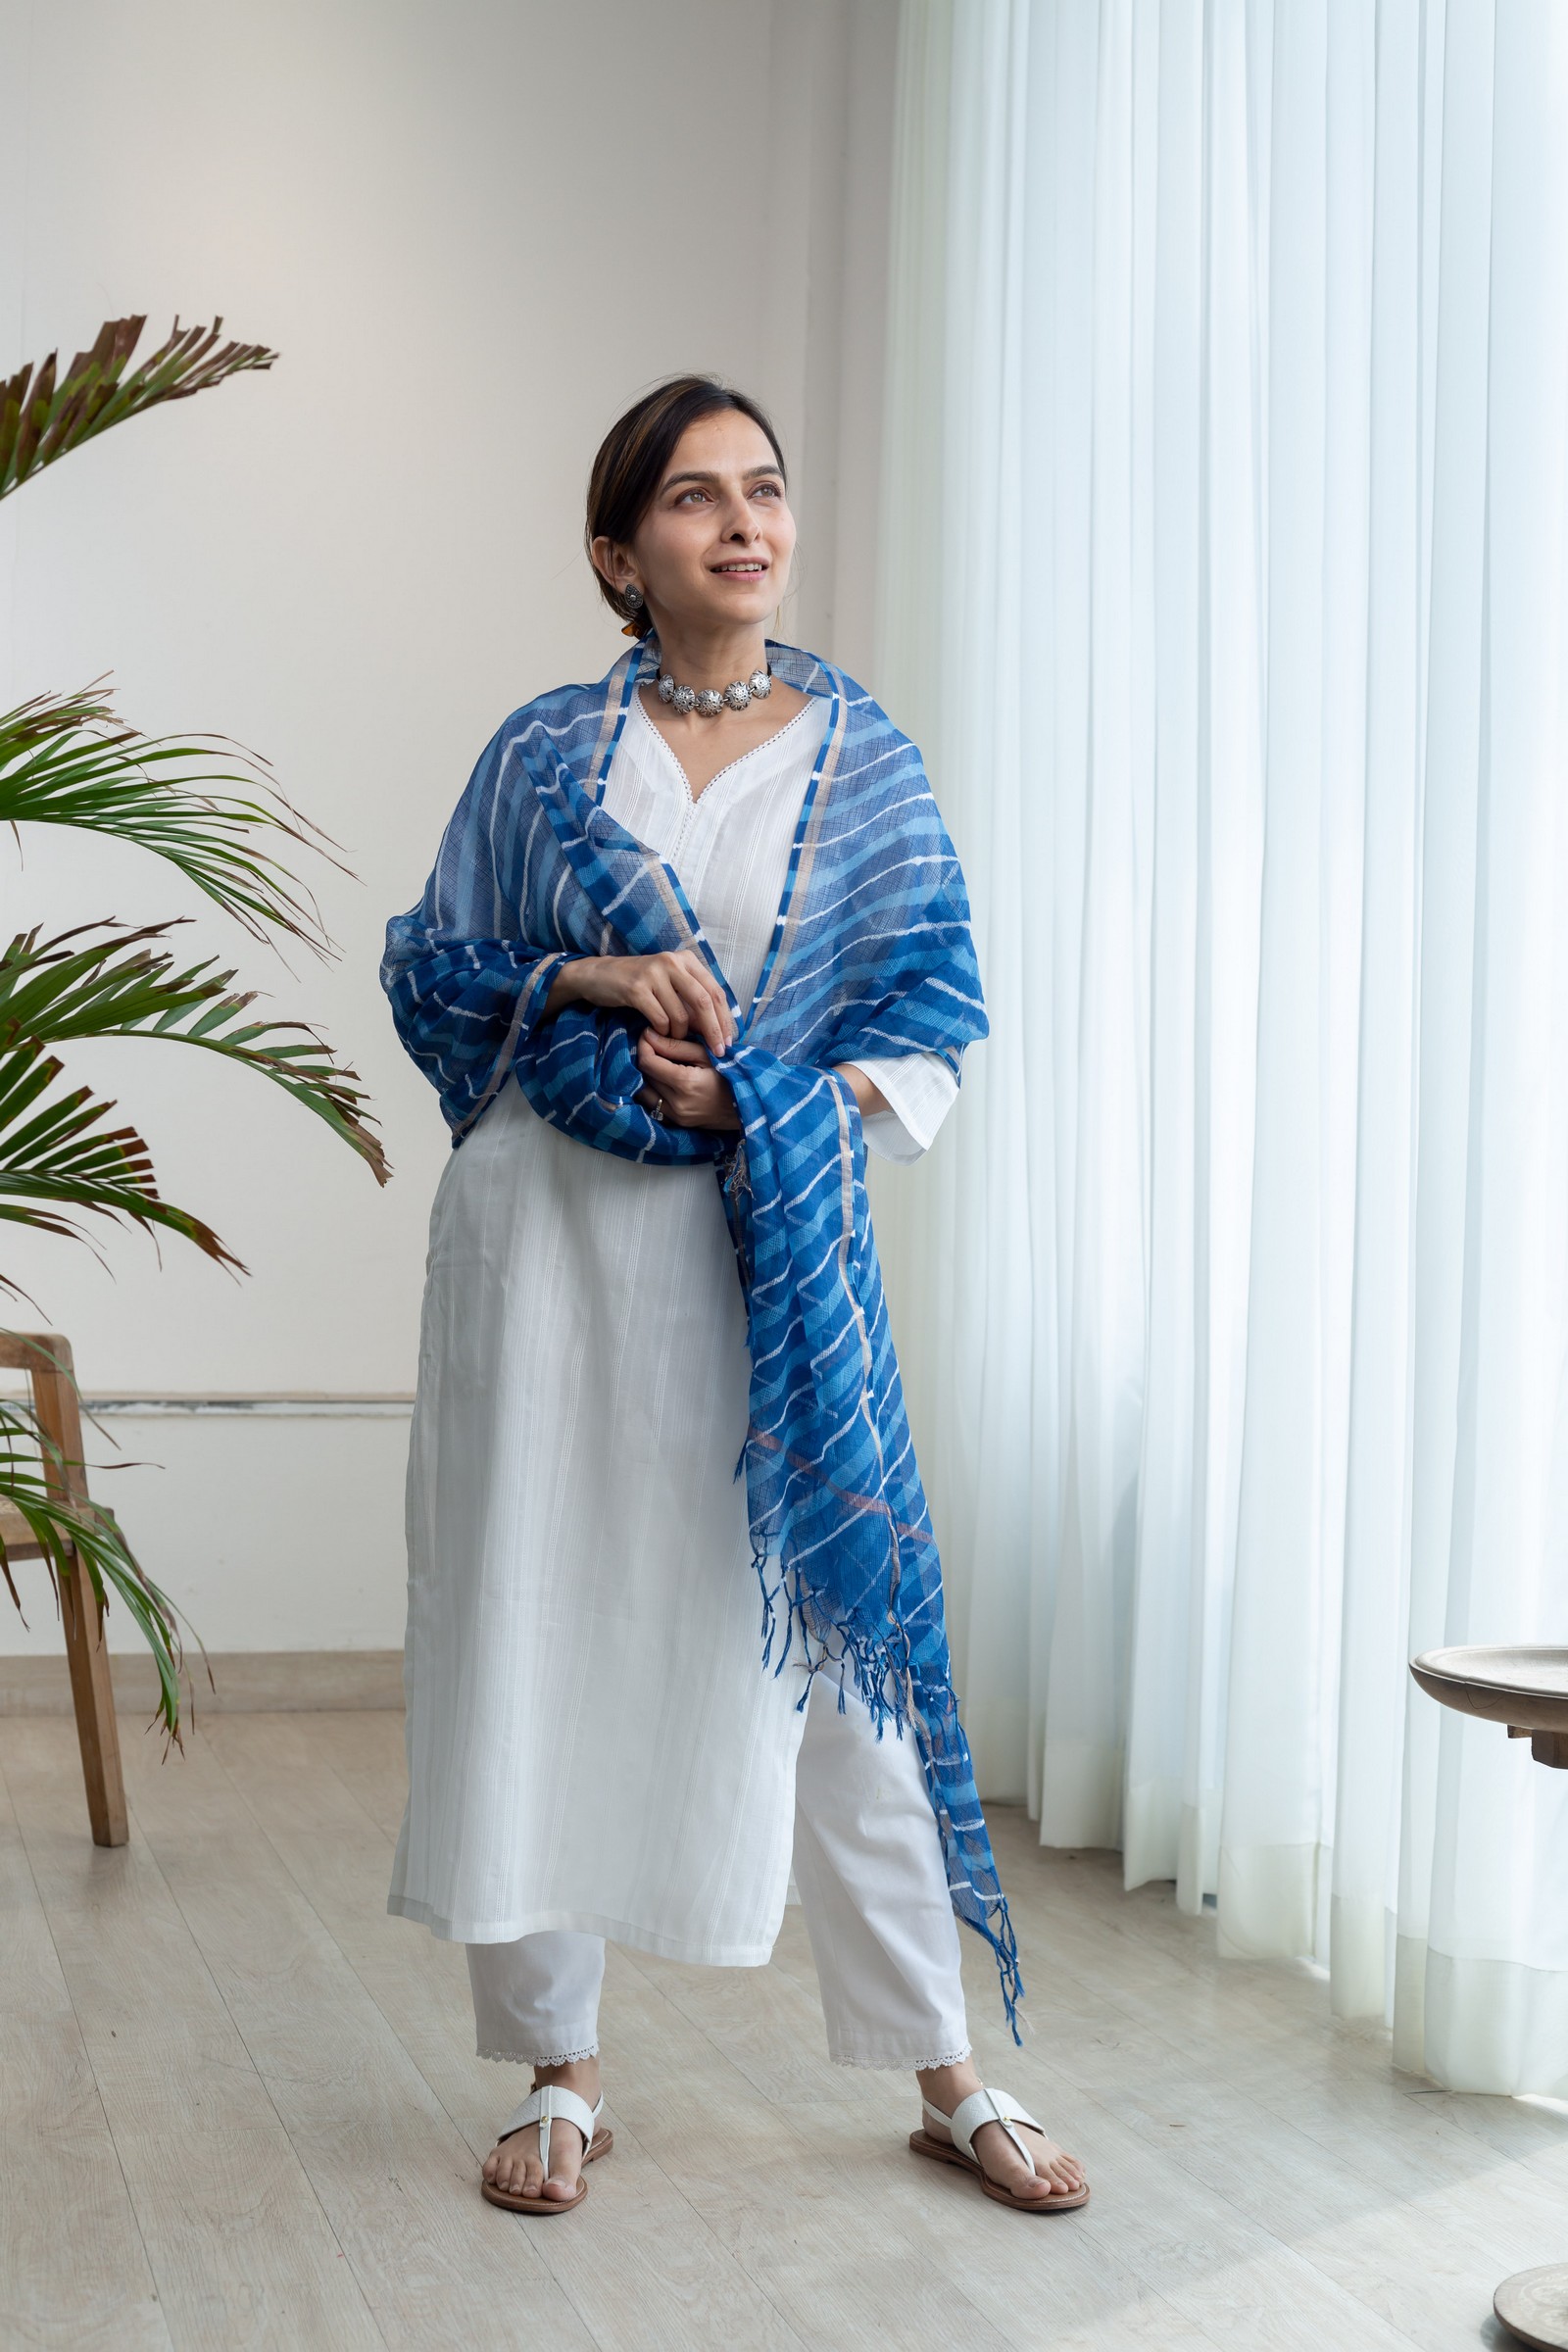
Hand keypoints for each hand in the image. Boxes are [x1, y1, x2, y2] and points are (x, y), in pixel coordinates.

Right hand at [545, 948, 733, 1056]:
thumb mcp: (670, 983)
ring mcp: (654, 974)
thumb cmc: (640, 984)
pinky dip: (663, 1032)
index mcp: (686, 960)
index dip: (724, 1019)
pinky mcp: (636, 988)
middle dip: (713, 1031)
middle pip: (704, 1002)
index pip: (715, 991)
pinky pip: (660, 1019)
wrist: (599, 976)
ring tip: (676, 1039)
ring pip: (681, 1015)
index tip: (728, 1042)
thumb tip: (719, 1027)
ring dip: (681, 1034)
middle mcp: (672, 962)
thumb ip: (693, 997)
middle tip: (717, 1052)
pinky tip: (659, 1033)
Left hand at [636, 1031, 741, 1129]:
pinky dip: (653, 1091)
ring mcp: (676, 1116)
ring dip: (648, 1076)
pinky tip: (664, 1081)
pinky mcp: (676, 1122)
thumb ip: (675, 1046)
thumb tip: (647, 1035)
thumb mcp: (706, 1054)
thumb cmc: (729, 1074)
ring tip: (660, 1064)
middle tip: (656, 1046)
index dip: (644, 1046)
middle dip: (646, 1058)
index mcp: (686, 1083)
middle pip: (644, 1075)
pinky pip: (652, 1105)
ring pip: (644, 1091)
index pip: (648, 1062)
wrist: (746, 1105)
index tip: (648, 1035)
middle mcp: (677, 1103)